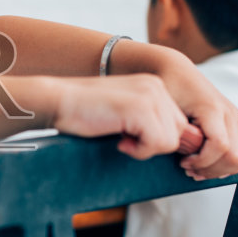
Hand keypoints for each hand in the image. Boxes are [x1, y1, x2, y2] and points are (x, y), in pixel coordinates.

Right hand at [49, 75, 190, 159]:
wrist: (58, 101)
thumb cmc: (85, 113)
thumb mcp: (125, 113)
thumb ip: (148, 121)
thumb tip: (178, 144)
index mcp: (154, 86)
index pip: (178, 123)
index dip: (159, 140)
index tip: (135, 142)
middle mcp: (156, 87)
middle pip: (179, 132)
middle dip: (155, 145)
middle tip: (127, 142)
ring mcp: (150, 96)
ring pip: (171, 140)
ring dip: (146, 149)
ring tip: (122, 141)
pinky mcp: (140, 109)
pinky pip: (157, 143)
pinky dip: (139, 151)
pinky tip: (120, 142)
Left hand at [152, 57, 237, 178]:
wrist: (178, 74)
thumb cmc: (170, 89)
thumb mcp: (166, 109)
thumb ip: (174, 132)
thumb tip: (178, 155)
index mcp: (213, 109)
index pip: (221, 146)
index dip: (203, 162)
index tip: (184, 162)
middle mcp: (230, 113)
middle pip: (235, 157)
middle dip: (212, 170)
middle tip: (190, 168)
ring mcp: (237, 118)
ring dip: (221, 170)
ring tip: (200, 168)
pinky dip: (231, 164)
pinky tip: (211, 164)